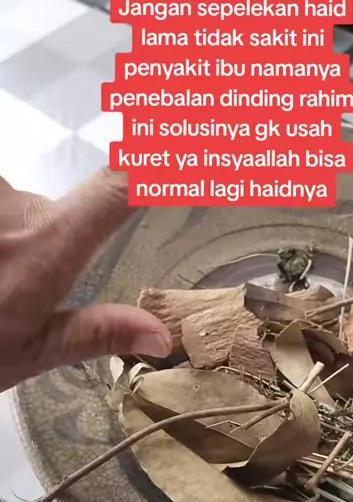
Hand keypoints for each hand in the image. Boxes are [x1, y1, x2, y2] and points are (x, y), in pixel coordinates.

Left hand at [0, 170, 170, 392]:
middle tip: (4, 290)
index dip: (154, 163)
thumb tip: (164, 333)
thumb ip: (97, 332)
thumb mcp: (27, 354)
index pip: (116, 189)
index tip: (184, 147)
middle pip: (48, 206)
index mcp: (45, 248)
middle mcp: (12, 205)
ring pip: (3, 204)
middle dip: (35, 244)